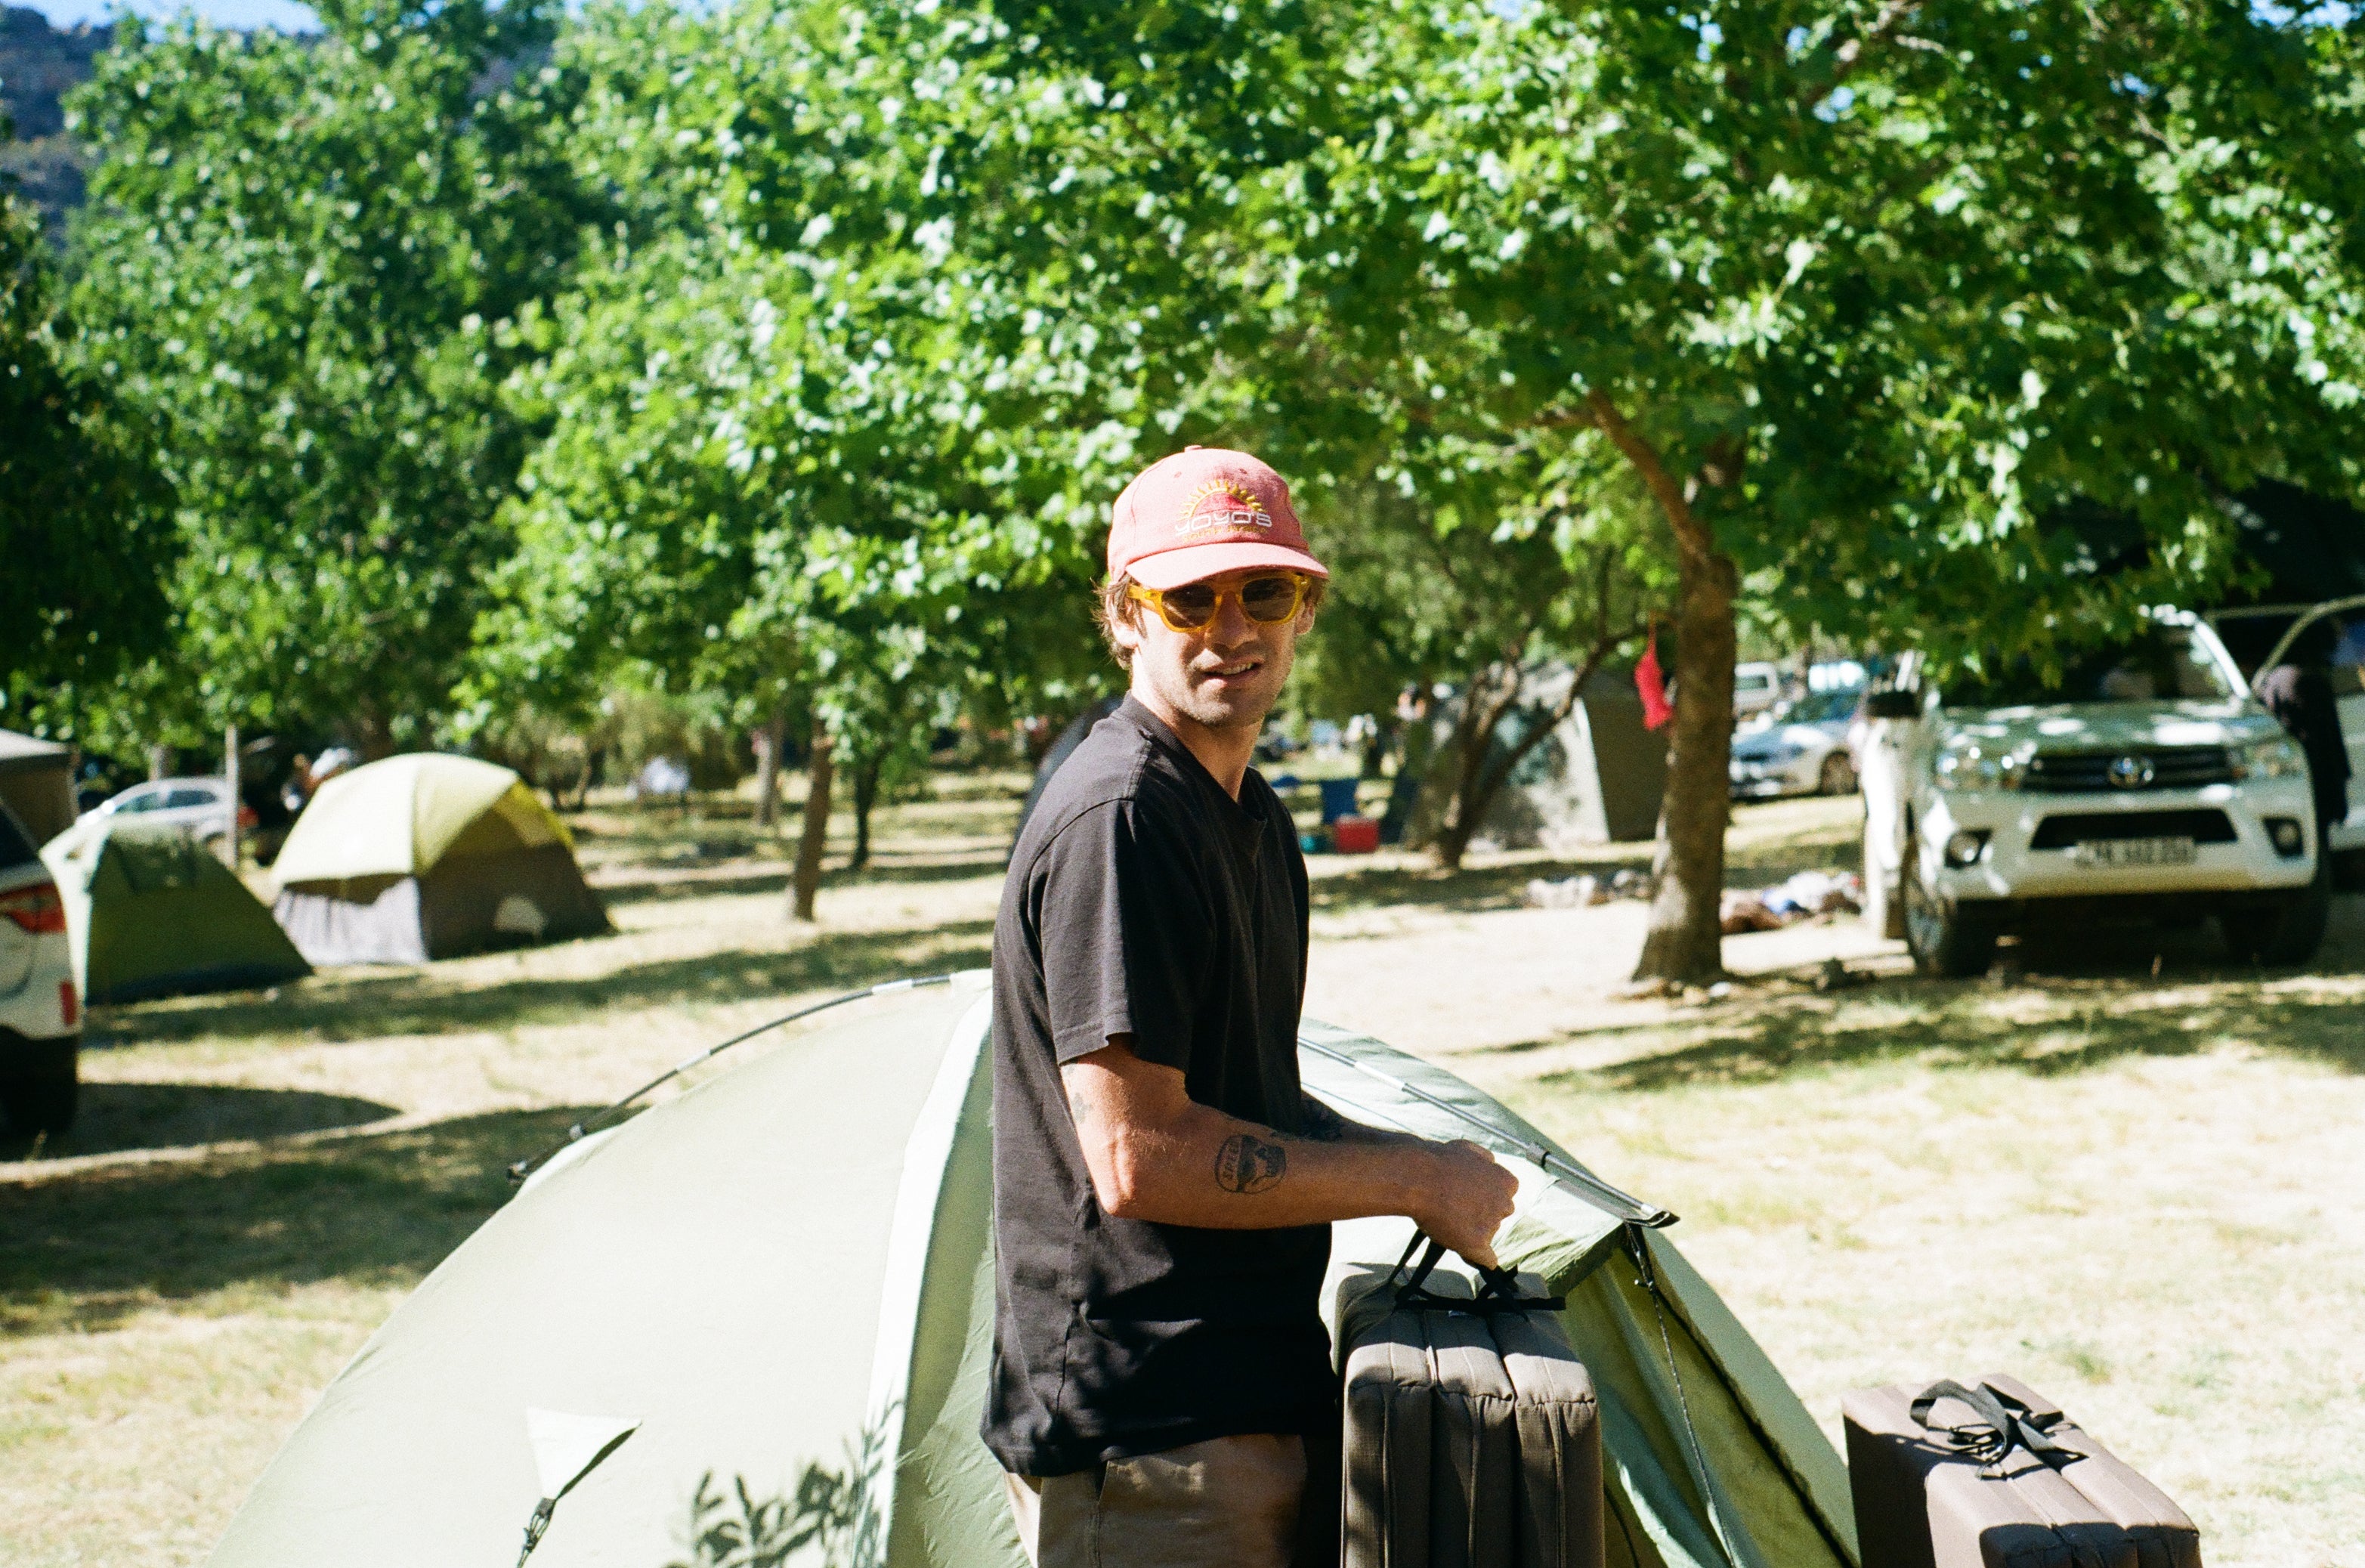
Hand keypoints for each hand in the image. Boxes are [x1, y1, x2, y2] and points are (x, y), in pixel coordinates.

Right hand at [1410, 1140, 1518, 1269]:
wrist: (1420, 1178)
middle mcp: (1504, 1204)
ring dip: (1473, 1230)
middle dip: (1482, 1212)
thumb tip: (1491, 1163)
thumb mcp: (1470, 1150)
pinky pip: (1486, 1259)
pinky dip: (1478, 1258)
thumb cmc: (1441, 1162)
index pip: (1504, 1194)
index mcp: (1507, 1182)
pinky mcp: (1477, 1243)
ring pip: (1486, 1234)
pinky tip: (1470, 1256)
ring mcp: (1492, 1225)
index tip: (1470, 1194)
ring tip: (1447, 1219)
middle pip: (1498, 1215)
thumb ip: (1485, 1160)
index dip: (1485, 1195)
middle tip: (1457, 1207)